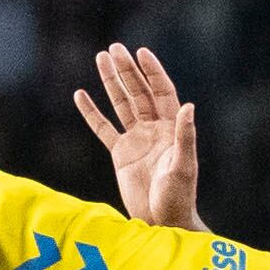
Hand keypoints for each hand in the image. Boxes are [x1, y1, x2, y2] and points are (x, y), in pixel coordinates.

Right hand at [73, 44, 202, 229]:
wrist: (162, 221)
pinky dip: (91, 113)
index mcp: (171, 128)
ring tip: (101, 58)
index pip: (161, 91)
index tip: (141, 52)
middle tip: (114, 48)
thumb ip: (184, 136)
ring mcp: (136, 140)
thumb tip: (189, 106)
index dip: (152, 72)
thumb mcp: (183, 166)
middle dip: (127, 71)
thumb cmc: (179, 197)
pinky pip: (103, 129)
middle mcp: (153, 129)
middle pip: (138, 92)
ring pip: (121, 104)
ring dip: (112, 82)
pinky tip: (80, 95)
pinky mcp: (120, 154)